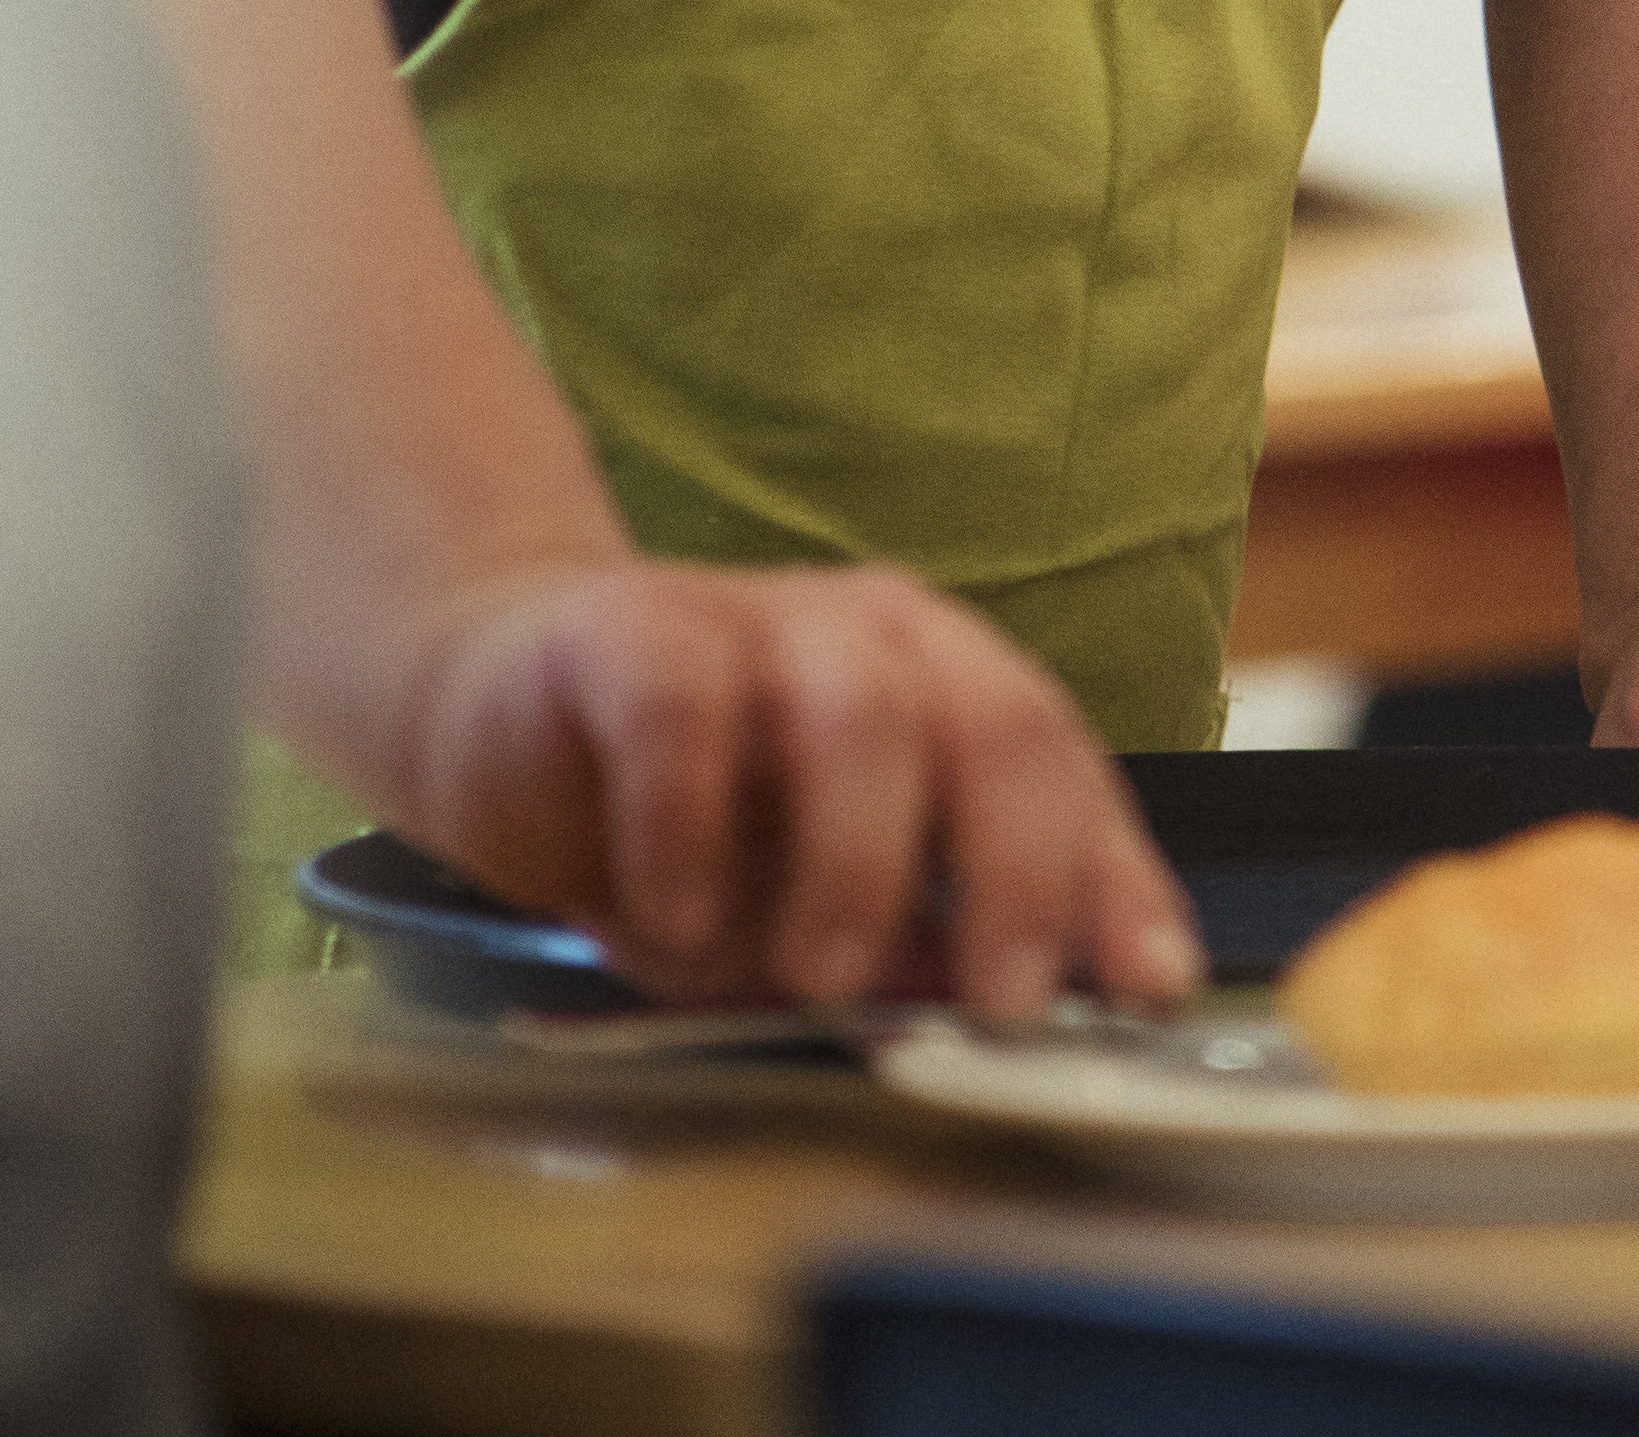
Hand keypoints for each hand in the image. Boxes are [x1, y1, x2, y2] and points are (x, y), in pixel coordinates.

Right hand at [369, 558, 1192, 1020]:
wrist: (491, 703)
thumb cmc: (680, 813)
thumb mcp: (806, 893)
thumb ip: (898, 939)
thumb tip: (982, 1017)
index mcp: (949, 685)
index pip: (1068, 774)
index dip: (1116, 883)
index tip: (1147, 988)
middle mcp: (875, 639)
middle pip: (1000, 727)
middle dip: (1021, 879)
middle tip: (1000, 1005)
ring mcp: (756, 621)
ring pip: (860, 715)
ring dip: (858, 866)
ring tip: (820, 978)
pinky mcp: (624, 631)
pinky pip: (681, 711)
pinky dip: (690, 824)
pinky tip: (677, 914)